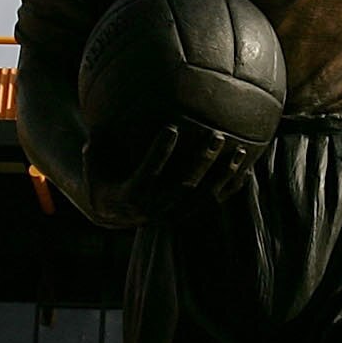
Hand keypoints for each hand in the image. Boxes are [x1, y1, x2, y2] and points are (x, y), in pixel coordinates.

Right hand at [80, 123, 263, 227]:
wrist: (116, 213)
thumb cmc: (105, 179)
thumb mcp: (94, 168)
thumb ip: (96, 151)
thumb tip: (95, 129)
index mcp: (133, 195)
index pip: (148, 172)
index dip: (160, 152)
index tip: (172, 128)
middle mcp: (157, 208)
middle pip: (185, 186)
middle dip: (202, 162)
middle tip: (216, 136)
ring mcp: (176, 213)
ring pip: (205, 197)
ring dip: (224, 174)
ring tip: (240, 150)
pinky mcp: (189, 214)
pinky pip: (214, 201)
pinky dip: (230, 185)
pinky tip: (247, 166)